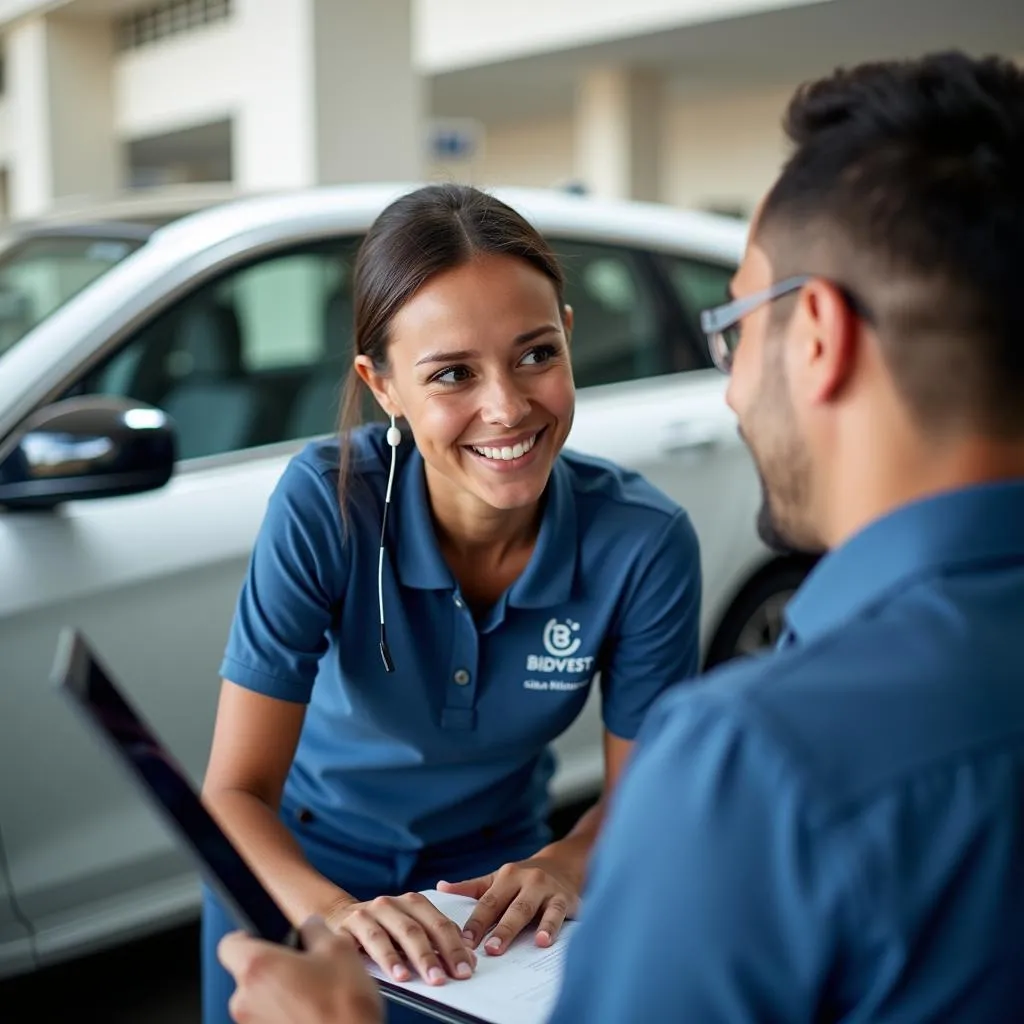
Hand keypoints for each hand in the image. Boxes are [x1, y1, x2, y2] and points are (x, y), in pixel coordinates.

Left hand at [218, 916, 382, 1023]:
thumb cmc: (343, 1005)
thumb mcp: (338, 949)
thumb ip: (316, 930)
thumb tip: (311, 927)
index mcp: (257, 967)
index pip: (229, 945)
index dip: (246, 937)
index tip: (260, 938)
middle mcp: (245, 1000)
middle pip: (248, 975)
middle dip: (273, 968)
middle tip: (304, 967)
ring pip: (260, 1000)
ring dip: (280, 994)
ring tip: (314, 994)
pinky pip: (269, 1020)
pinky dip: (284, 1015)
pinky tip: (312, 1013)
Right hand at [328, 892, 476, 984]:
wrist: (339, 916)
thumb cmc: (383, 928)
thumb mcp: (409, 929)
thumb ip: (435, 941)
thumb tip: (468, 960)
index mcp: (412, 902)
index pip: (439, 922)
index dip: (455, 945)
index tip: (468, 967)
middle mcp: (391, 903)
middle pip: (419, 928)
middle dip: (438, 954)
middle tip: (451, 977)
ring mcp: (369, 913)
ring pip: (396, 934)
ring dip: (416, 957)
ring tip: (430, 979)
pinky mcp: (349, 926)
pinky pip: (370, 942)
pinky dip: (387, 959)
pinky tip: (398, 975)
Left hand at [437, 856, 580, 954]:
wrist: (564, 865)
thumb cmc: (524, 879)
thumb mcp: (499, 879)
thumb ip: (472, 887)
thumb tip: (441, 888)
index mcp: (507, 876)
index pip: (488, 902)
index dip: (475, 923)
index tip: (463, 942)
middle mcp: (526, 879)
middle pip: (508, 907)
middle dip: (497, 929)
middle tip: (486, 950)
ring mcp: (546, 888)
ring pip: (530, 910)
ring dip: (517, 928)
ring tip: (508, 946)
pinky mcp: (565, 899)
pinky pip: (557, 914)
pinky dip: (550, 928)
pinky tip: (543, 941)